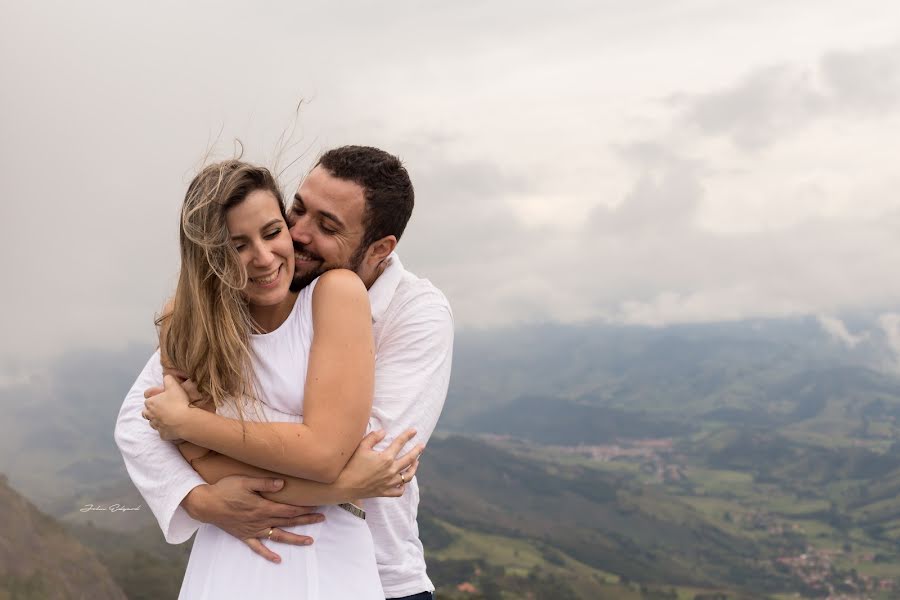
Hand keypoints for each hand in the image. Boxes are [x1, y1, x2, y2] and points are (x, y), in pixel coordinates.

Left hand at [142, 375, 192, 440]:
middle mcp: (150, 415)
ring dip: (157, 420)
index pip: (147, 399)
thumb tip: (166, 376)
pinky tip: (172, 427)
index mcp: (150, 403)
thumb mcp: (174, 385)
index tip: (161, 398)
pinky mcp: (162, 435)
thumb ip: (168, 379)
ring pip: (152, 423)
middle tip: (161, 408)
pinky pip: (162, 432)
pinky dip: (165, 429)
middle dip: (151, 411)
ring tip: (167, 417)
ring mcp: (156, 426)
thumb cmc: (178, 402)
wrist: (185, 420)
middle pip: (145, 413)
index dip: (153, 398)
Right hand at [183, 476, 324, 563]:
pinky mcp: (244, 536)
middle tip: (321, 519)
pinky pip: (258, 547)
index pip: (288, 509)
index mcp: (263, 507)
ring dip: (294, 539)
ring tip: (309, 541)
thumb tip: (282, 484)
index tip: (316, 505)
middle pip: (288, 522)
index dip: (303, 507)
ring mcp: (253, 530)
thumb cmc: (225, 489)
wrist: (205, 504)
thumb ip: (264, 483)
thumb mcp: (245, 481)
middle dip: (306, 520)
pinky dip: (268, 554)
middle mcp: (260, 520)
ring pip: (278, 536)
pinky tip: (277, 560)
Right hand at [336, 428, 423, 498]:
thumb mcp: (361, 447)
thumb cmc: (350, 464)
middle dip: (417, 451)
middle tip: (422, 445)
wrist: (343, 486)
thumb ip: (373, 438)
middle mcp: (391, 471)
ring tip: (416, 462)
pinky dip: (403, 486)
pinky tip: (403, 481)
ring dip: (414, 468)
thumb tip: (384, 432)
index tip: (414, 430)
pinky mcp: (384, 492)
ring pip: (408, 476)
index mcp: (386, 458)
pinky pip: (399, 491)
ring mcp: (389, 483)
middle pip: (409, 459)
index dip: (408, 435)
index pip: (400, 443)